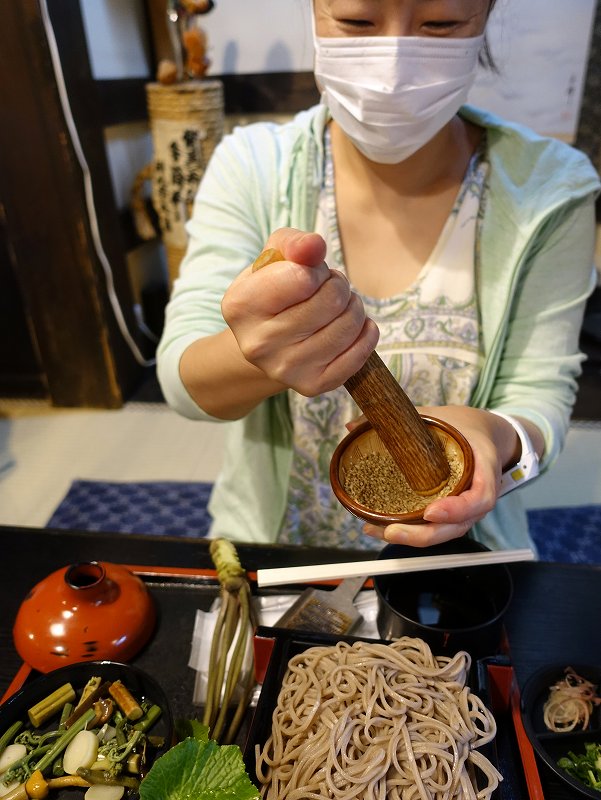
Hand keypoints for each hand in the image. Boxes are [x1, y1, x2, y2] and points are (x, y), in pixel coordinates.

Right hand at [221, 228, 378, 394]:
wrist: (268, 342)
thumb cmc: (275, 289)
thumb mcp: (276, 257)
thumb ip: (294, 243)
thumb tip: (315, 246)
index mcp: (241, 305)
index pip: (302, 278)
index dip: (315, 270)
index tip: (307, 275)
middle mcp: (258, 343)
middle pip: (332, 301)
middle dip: (338, 285)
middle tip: (327, 289)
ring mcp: (285, 369)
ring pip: (348, 325)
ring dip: (353, 306)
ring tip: (337, 307)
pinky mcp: (311, 386)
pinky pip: (359, 354)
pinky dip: (366, 333)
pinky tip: (353, 328)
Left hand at [362, 405, 519, 547]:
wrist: (482, 435)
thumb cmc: (463, 427)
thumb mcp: (438, 417)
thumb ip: (402, 419)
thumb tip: (354, 424)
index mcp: (483, 469)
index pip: (480, 498)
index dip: (458, 509)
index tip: (430, 512)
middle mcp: (477, 496)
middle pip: (457, 526)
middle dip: (423, 534)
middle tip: (391, 530)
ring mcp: (465, 509)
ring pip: (444, 532)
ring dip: (412, 537)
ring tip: (379, 531)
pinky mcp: (451, 514)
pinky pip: (435, 528)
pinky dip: (412, 532)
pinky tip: (383, 528)